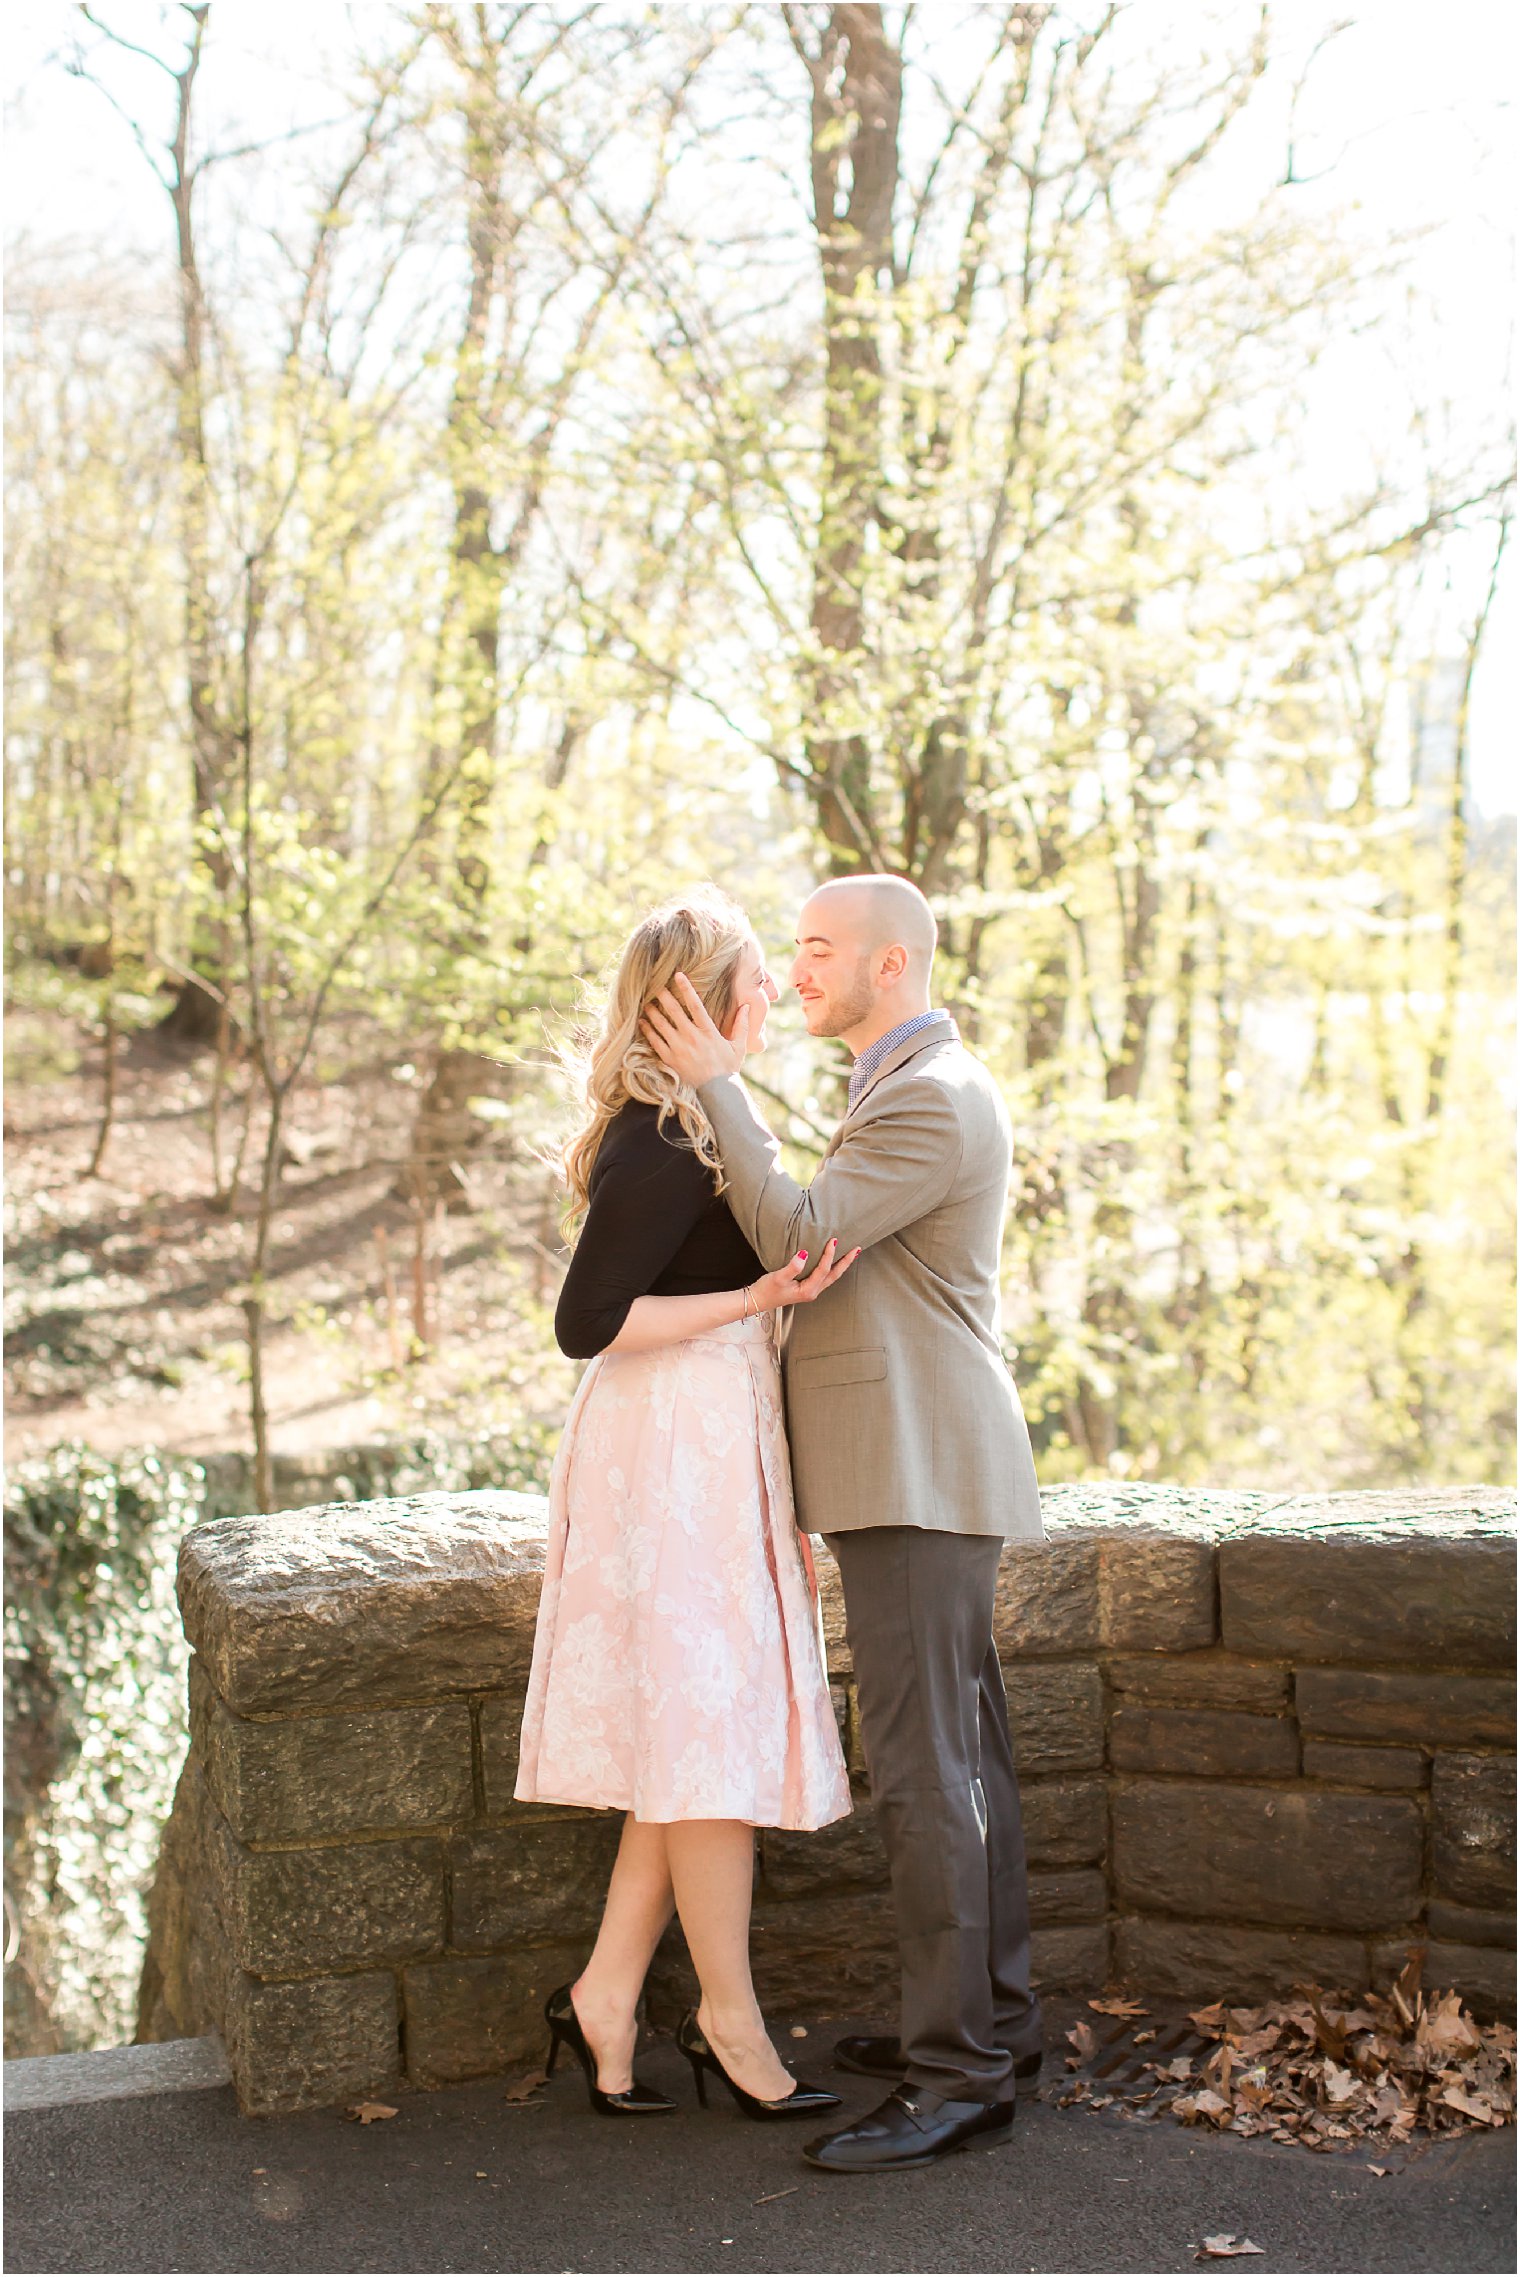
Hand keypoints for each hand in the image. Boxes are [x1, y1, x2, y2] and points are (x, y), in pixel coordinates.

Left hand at [643, 972, 746, 1086]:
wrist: (717, 1092)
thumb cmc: (728, 1068)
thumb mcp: (739, 1046)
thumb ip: (742, 1025)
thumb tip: (746, 1006)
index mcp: (708, 1031)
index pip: (695, 1005)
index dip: (686, 988)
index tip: (678, 975)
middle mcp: (692, 1037)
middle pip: (674, 1011)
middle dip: (664, 997)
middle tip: (656, 986)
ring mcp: (679, 1048)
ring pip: (661, 1025)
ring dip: (653, 1012)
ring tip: (646, 1003)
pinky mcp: (670, 1059)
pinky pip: (655, 1041)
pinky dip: (648, 1030)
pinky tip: (643, 1022)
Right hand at [749, 1237, 860, 1313]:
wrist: (758, 1301)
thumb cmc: (766, 1290)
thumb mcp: (778, 1277)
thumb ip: (792, 1266)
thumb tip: (804, 1254)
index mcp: (808, 1290)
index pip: (823, 1269)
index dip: (829, 1254)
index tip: (833, 1240)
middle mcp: (813, 1291)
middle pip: (834, 1275)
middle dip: (846, 1262)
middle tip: (857, 1249)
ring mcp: (811, 1290)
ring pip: (831, 1276)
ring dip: (842, 1265)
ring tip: (851, 1254)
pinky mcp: (807, 1288)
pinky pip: (825, 1277)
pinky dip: (832, 1267)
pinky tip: (833, 1261)